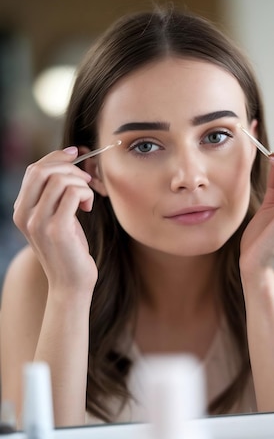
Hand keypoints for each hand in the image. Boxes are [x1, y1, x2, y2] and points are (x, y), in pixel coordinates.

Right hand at [13, 147, 97, 291]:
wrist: (70, 284)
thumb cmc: (69, 250)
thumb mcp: (56, 219)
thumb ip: (54, 196)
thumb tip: (69, 162)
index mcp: (21, 210)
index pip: (33, 170)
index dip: (56, 157)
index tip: (76, 154)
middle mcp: (25, 215)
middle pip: (42, 170)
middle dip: (69, 167)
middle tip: (86, 180)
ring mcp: (39, 222)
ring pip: (60, 179)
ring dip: (81, 183)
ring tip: (88, 199)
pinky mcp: (57, 229)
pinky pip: (73, 194)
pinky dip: (86, 193)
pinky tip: (89, 207)